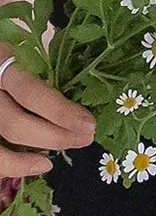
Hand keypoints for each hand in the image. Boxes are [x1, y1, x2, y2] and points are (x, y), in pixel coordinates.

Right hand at [0, 38, 95, 178]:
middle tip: (87, 136)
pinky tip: (42, 165)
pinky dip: (16, 166)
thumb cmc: (11, 54)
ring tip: (72, 146)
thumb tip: (83, 88)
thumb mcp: (24, 49)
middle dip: (57, 135)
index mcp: (2, 62)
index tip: (88, 121)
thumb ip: (43, 66)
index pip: (30, 92)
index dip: (60, 111)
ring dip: (42, 149)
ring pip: (5, 139)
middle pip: (17, 123)